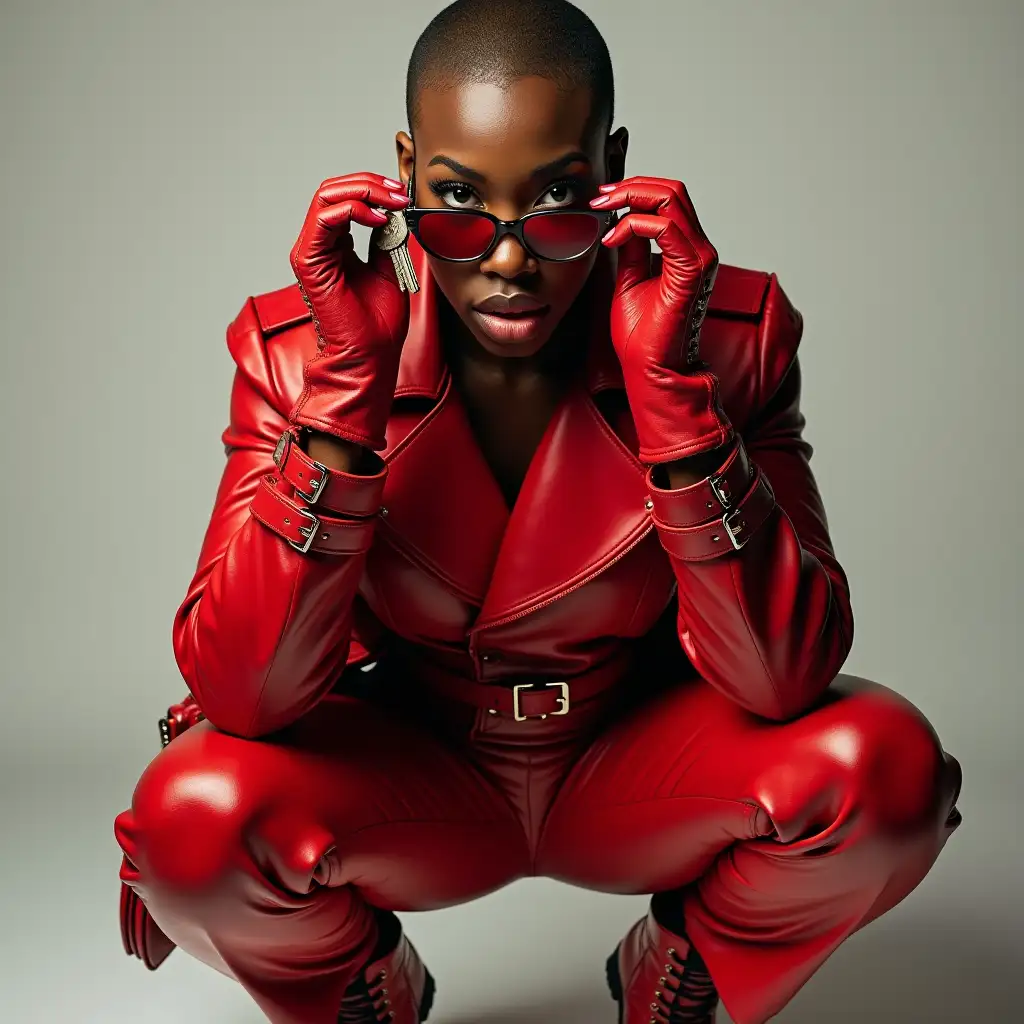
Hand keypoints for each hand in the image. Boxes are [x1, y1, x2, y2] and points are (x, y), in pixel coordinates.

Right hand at [289, 173, 411, 450]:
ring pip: (326, 196)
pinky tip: (378, 220)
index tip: (403, 195)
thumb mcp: (390, 270)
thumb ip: (387, 240)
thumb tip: (396, 212)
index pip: (346, 198)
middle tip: (398, 192)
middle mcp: (319, 245)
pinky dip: (353, 210)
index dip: (374, 189)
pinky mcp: (308, 261)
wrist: (369, 356)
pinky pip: (324, 218)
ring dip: (363, 192)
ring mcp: (311, 252)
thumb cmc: (378, 325)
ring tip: (391, 202)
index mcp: (336, 246)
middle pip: (334, 189)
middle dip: (369, 184)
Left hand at [591, 176, 732, 463]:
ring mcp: (699, 258)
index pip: (667, 199)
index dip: (633, 190)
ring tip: (604, 211)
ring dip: (631, 197)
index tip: (601, 199)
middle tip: (600, 197)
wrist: (650, 370)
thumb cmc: (642, 336)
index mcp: (685, 250)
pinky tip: (614, 238)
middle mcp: (698, 249)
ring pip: (671, 198)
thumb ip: (631, 248)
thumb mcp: (628, 279)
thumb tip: (620, 221)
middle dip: (631, 186)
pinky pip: (666, 227)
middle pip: (672, 189)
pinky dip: (635, 224)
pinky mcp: (692, 271)